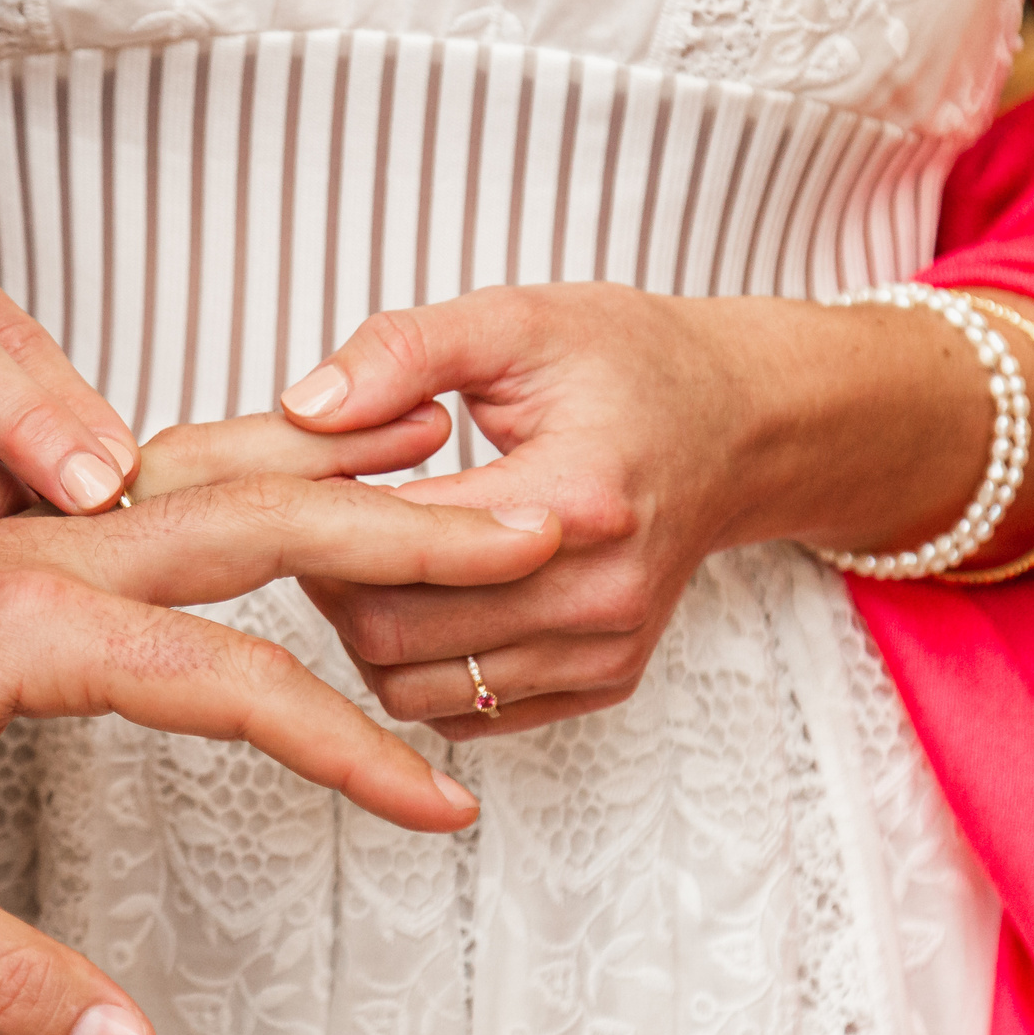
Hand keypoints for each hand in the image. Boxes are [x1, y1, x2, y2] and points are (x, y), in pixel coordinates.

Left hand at [0, 474, 560, 1034]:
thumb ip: (0, 977)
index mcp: (24, 629)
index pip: (233, 680)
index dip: (347, 750)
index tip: (436, 808)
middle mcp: (43, 557)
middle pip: (261, 523)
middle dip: (404, 530)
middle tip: (534, 526)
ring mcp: (29, 541)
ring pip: (218, 494)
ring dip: (341, 493)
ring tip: (455, 487)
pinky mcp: (15, 555)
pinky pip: (167, 503)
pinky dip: (261, 497)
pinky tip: (301, 507)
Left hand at [280, 284, 1001, 739]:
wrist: (736, 425)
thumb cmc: (627, 365)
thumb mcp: (517, 319)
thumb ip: (404, 351)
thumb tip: (303, 408)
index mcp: (577, 496)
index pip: (395, 543)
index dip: (321, 513)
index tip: (297, 476)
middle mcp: (599, 592)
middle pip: (392, 634)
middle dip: (330, 581)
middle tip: (314, 522)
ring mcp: (604, 650)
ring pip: (415, 690)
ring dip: (364, 633)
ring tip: (364, 556)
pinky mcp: (602, 682)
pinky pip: (465, 715)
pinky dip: (418, 666)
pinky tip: (419, 594)